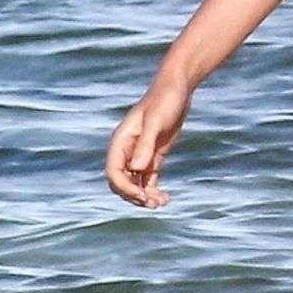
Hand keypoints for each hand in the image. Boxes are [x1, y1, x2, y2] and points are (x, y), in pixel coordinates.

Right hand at [105, 78, 191, 208]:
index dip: (125, 188)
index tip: (143, 197)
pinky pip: (147, 179)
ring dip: (144, 196)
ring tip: (162, 203)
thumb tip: (136, 170)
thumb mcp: (156, 122)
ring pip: (134, 183)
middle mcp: (127, 150)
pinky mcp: (153, 156)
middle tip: (154, 204)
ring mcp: (139, 154)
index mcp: (121, 141)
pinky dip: (153, 191)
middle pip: (121, 182)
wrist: (178, 89)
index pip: (113, 172)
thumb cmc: (165, 100)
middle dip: (134, 196)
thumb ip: (145, 145)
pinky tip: (166, 197)